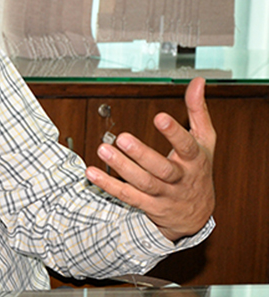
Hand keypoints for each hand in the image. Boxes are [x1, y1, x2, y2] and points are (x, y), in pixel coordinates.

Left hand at [85, 77, 214, 240]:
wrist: (196, 213)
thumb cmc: (198, 169)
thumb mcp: (205, 140)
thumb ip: (198, 111)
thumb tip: (198, 83)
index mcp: (194, 160)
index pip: (187, 146)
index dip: (174, 133)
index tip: (160, 117)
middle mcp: (180, 179)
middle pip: (162, 169)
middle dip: (142, 155)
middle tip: (122, 138)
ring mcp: (164, 194)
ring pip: (143, 183)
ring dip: (122, 168)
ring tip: (103, 150)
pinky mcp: (148, 205)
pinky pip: (127, 196)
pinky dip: (109, 185)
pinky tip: (92, 173)